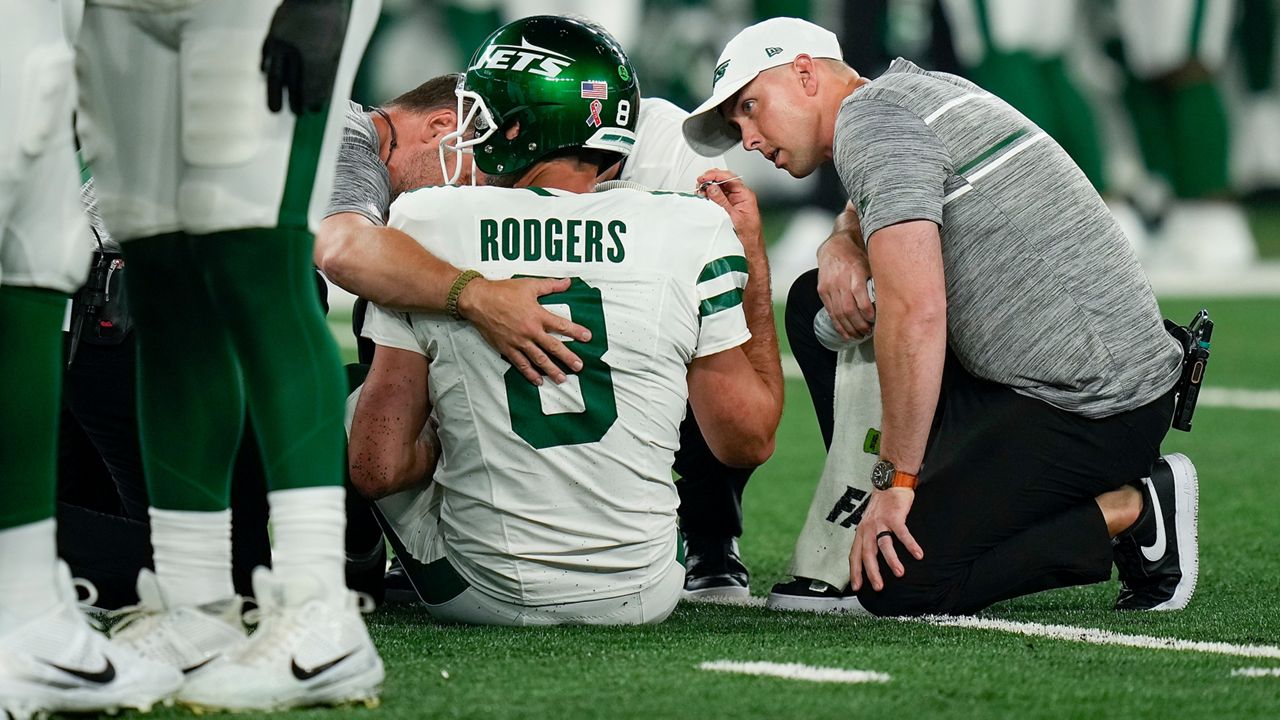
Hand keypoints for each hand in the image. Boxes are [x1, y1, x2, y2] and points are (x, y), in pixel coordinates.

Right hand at [261, 0, 348, 113]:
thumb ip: (328, 68)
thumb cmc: (331, 19)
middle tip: (296, 115)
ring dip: (274, 94)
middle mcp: (297, 51)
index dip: (313, 100)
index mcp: (317, 55)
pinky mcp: (273, 34)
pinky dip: (266, 67)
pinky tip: (265, 75)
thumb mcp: (336, 45)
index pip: (313, 85)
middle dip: (294, 102)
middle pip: (293, 84)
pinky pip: (266, 55)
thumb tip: (322, 92)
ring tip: (274, 110)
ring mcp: (282, 42)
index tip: (313, 110)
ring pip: (275, 75)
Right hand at [457, 277, 591, 385]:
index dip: (575, 332)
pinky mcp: (507, 348)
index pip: (561, 326)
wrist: (478, 300)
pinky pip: (521, 364)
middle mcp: (530, 331)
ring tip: (562, 379)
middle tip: (579, 366)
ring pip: (538, 359)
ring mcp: (518, 342)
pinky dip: (530, 373)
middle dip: (568, 358)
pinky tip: (538, 380)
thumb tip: (567, 282)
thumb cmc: (502, 291)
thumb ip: (550, 285)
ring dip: (552, 370)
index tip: (587, 338)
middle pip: (553, 347)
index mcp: (537, 315)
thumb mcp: (529, 285)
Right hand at [696, 169, 761, 247]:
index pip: (730, 178)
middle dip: (711, 179)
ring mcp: (734, 199)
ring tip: (701, 191)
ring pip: (720, 186)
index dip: (715, 175)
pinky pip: (718, 195)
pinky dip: (710, 194)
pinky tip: (705, 196)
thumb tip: (712, 188)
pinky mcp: (729, 204)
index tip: (704, 178)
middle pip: (724, 179)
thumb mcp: (733, 215)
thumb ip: (721, 201)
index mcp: (745, 194)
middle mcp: (740, 194)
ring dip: (709, 187)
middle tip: (700, 183)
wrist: (750, 243)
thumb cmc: (748, 232)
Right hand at [817, 233, 874, 340]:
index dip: (868, 313)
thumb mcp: (871, 262)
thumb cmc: (856, 255)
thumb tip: (896, 295)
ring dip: (849, 328)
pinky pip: (830, 312)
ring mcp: (830, 286)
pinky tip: (846, 333)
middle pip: (849, 310)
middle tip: (868, 332)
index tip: (876, 321)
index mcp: (855, 272)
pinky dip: (838, 325)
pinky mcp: (823, 291)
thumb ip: (879, 278)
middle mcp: (840, 280)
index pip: (861, 298)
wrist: (834, 246)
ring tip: (859, 335)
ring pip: (838, 313)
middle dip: (859, 325)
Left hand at [850, 488, 923, 592]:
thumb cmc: (881, 506)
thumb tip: (870, 558)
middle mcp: (867, 528)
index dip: (855, 572)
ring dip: (892, 561)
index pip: (854, 556)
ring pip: (884, 545)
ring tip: (900, 574)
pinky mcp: (895, 517)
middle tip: (878, 587)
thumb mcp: (869, 523)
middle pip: (867, 554)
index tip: (857, 587)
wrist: (889, 483)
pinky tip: (918, 554)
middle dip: (872, 572)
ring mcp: (881, 522)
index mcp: (861, 532)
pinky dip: (910, 545)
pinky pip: (902, 534)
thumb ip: (869, 539)